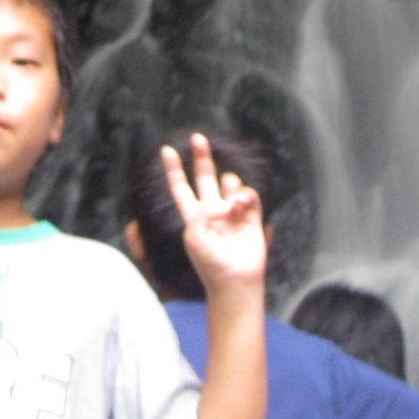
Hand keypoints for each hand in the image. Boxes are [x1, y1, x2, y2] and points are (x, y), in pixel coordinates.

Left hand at [163, 133, 264, 292]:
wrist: (234, 280)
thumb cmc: (209, 262)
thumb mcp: (194, 235)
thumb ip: (205, 211)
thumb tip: (228, 201)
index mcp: (193, 216)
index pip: (181, 188)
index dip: (174, 170)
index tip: (167, 150)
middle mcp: (212, 211)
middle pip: (205, 177)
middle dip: (202, 157)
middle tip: (198, 138)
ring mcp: (232, 212)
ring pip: (230, 182)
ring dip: (230, 186)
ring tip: (232, 206)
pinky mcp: (251, 216)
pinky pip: (248, 194)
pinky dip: (245, 196)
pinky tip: (242, 207)